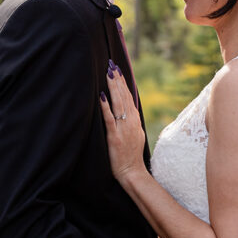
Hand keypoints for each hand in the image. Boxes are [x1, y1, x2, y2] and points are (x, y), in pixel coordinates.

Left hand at [98, 60, 145, 182]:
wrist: (132, 172)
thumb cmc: (132, 154)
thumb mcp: (135, 134)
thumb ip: (131, 120)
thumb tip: (128, 109)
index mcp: (134, 120)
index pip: (128, 97)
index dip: (122, 83)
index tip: (117, 70)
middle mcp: (130, 121)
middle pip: (124, 96)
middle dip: (117, 80)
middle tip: (111, 65)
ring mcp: (123, 128)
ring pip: (118, 103)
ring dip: (113, 88)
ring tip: (109, 74)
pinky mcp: (115, 137)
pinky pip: (109, 119)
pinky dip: (105, 107)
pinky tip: (101, 96)